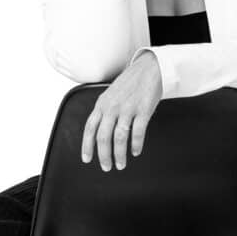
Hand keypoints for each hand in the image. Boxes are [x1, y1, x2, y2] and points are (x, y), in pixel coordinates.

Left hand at [81, 52, 162, 170]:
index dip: (87, 145)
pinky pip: (138, 132)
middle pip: (103, 137)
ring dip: (119, 154)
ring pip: (119, 137)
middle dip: (103, 155)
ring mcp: (127, 108)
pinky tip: (135, 151)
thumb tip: (99, 132)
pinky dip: (136, 144)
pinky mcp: (143, 110)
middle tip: (106, 167)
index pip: (89, 128)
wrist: (149, 69)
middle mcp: (112, 107)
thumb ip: (104, 111)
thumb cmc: (130, 83)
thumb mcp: (110, 95)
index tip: (87, 159)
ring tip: (121, 164)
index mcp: (102, 104)